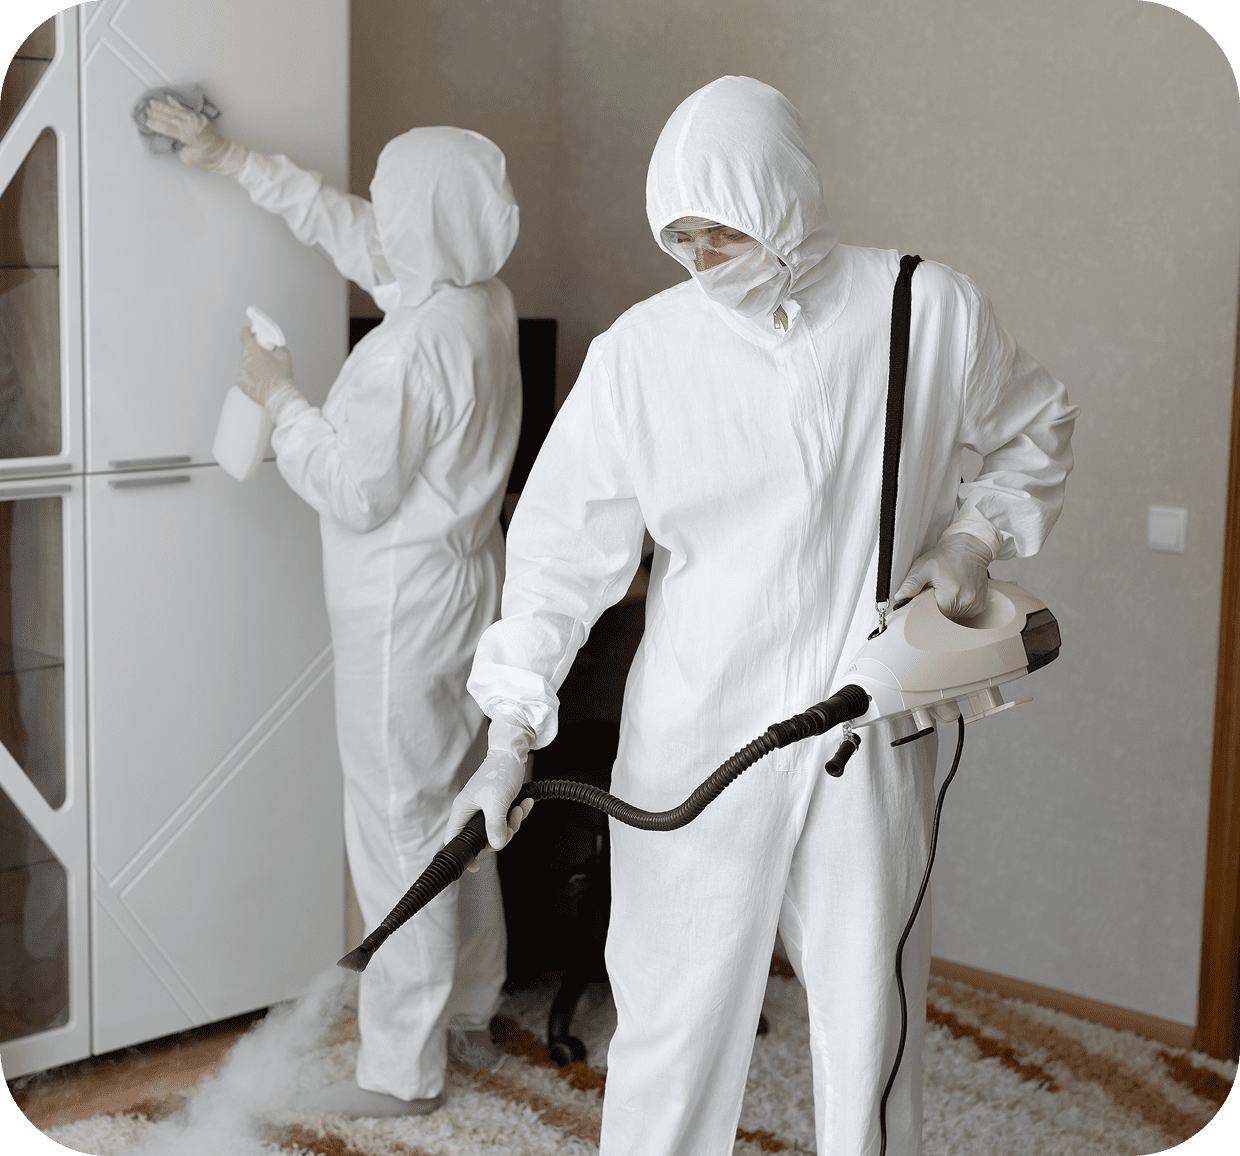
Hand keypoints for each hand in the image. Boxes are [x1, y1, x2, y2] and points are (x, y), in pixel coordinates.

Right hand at [144, 96, 248, 175]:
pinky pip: (184, 109)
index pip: (166, 128)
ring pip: (175, 111)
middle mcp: (190, 125)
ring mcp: (195, 120)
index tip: (146, 120)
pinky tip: (169, 99)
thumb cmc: (209, 160)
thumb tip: (175, 141)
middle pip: (168, 117)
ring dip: (162, 106)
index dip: (155, 124)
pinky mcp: (199, 119)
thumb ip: (180, 148)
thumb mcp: (190, 158)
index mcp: (187, 136)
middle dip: (156, 113)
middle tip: (145, 109)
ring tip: (152, 102)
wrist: (225, 155)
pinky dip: (175, 104)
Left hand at [237, 327, 300, 416]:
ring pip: (244, 363)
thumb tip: (273, 344)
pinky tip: (260, 380)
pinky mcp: (240, 382)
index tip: (249, 332)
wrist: (279, 397)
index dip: (246, 332)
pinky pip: (243, 375)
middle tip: (264, 358)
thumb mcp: (285, 356)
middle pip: (246, 351)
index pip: (244, 336)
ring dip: (252, 364)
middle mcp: (245, 360)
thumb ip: (277, 346)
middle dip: (254, 352)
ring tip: (265, 373)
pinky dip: (249, 376)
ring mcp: (241, 372)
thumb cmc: (283, 378)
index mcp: (254, 350)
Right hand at [446, 750, 533, 871]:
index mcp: (463, 810)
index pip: (453, 838)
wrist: (513, 755)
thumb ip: (495, 825)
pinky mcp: (497, 806)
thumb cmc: (499, 772)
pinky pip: (507, 820)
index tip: (475, 867)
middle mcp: (471, 812)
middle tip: (511, 823)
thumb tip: (495, 845)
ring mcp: (485, 810)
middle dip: (502, 835)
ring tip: (519, 809)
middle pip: (483, 839)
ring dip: (513, 824)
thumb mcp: (496, 801)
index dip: (463, 854)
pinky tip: (525, 804)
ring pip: (498, 831)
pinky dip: (518, 815)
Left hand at [893, 532, 992, 621]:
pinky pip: (965, 613)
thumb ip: (911, 584)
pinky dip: (958, 606)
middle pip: (944, 617)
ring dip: (948, 607)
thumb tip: (900, 597)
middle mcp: (966, 601)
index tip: (927, 596)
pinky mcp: (980, 605)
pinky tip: (957, 592)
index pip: (932, 615)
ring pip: (954, 616)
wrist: (969, 547)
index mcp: (951, 594)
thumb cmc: (946, 556)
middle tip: (937, 590)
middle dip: (937, 606)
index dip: (926, 606)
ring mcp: (975, 604)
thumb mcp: (923, 567)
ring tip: (948, 589)